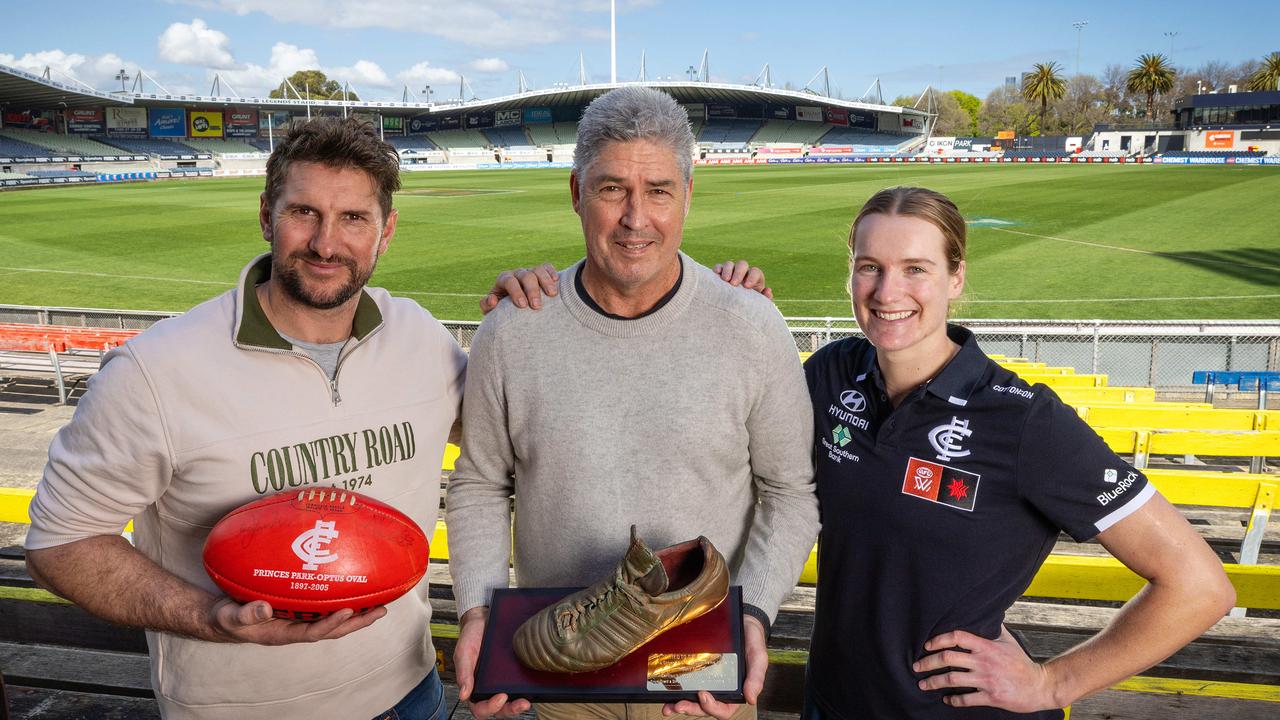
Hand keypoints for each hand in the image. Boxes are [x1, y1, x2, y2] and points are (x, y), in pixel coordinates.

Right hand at [209, 597, 384, 644]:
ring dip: (357, 612)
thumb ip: (246, 614)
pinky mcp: (300, 608)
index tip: (348, 611)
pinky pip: (325, 605)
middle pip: (333, 628)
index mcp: (284, 634)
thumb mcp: (231, 617)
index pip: (314, 632)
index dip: (332, 624)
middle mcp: (297, 627)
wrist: (223, 616)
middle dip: (358, 621)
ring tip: (380, 602)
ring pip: (334, 617)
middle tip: (381, 610)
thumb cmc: (227, 617)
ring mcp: (300, 618)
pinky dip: (342, 599)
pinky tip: (357, 589)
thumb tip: (265, 608)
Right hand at [455, 607, 529, 718]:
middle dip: (510, 710)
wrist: (483, 620)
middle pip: (498, 709)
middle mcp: (487, 688)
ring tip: (526, 701)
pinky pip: (518, 687)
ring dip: (518, 705)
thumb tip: (464, 694)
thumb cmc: (471, 637)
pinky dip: (525, 691)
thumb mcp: (463, 653)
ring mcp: (500, 683)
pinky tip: (531, 688)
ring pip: (510, 702)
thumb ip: (463, 673)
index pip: (479, 708)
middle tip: (520, 703)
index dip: (490, 707)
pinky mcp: (512, 674)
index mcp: (472, 687)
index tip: (500, 697)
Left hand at [481, 263, 559, 313]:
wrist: (514, 310)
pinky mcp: (541, 273)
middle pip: (525, 276)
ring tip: (552, 295)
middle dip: (531, 290)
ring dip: (545, 281)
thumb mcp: (492, 311)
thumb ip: (487, 306)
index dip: (515, 291)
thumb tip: (493, 300)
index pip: (509, 281)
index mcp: (504, 280)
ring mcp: (530, 272)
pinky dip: (551, 272)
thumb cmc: (503, 311)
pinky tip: (557, 281)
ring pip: (538, 270)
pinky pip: (547, 267)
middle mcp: (517, 274)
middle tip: (537, 306)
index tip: (522, 305)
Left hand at [663, 615, 766, 718]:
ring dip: (680, 705)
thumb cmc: (752, 641)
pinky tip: (665, 694)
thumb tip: (751, 698)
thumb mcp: (758, 657)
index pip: (724, 710)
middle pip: (704, 708)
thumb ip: (756, 677)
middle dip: (692, 709)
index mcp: (736, 692)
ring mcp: (708, 682)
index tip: (703, 696)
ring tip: (669, 707)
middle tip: (679, 706)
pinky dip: (676, 691)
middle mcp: (720, 690)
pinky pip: (687, 684)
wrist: (744, 622)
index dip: (712, 708)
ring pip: (693, 700)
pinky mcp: (698, 671)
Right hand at [712, 260, 772, 300]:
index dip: (752, 277)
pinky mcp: (720, 274)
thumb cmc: (749, 306)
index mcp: (754, 278)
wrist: (736, 310)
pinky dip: (717, 268)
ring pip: (729, 264)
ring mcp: (731, 271)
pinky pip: (718, 267)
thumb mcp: (758, 304)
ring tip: (725, 280)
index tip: (747, 287)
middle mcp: (743, 272)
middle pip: (742, 264)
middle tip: (734, 284)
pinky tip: (716, 273)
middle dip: (738, 273)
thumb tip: (768, 291)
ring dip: (727, 270)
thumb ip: (765, 299)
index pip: (755, 272)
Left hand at [913, 625, 1057, 712]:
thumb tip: (984, 612)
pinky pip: (966, 699)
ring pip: (952, 680)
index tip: (927, 645)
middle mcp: (984, 662)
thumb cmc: (1022, 663)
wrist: (1040, 686)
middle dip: (928, 662)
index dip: (939, 639)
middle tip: (916, 666)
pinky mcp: (991, 697)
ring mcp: (987, 680)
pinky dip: (953, 700)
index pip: (957, 637)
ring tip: (923, 684)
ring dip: (934, 682)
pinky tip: (946, 699)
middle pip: (948, 659)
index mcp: (987, 646)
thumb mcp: (1008, 641)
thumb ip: (993, 628)